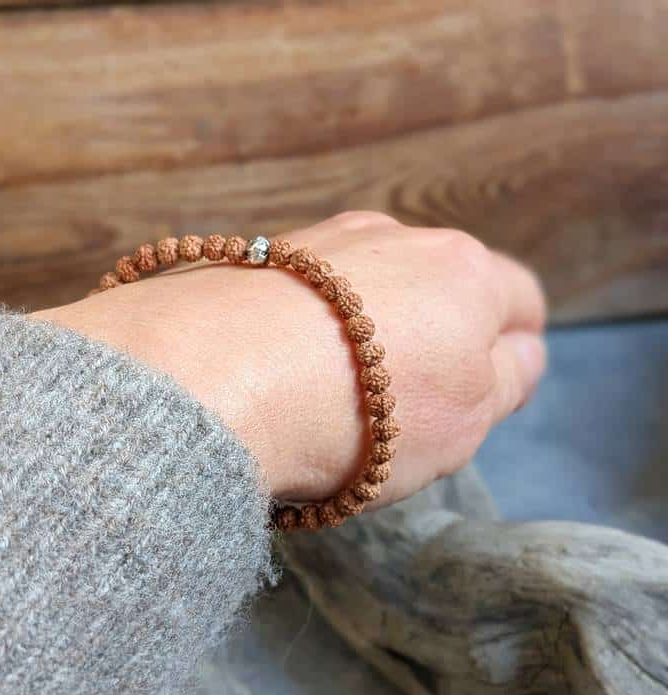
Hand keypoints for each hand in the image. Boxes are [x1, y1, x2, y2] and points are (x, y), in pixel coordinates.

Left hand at [33, 212, 546, 507]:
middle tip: (401, 406)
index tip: (479, 395)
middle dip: (433, 340)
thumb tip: (518, 350)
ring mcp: (320, 240)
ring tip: (330, 391)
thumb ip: (506, 380)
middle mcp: (394, 237)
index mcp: (463, 270)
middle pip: (438, 287)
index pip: (518, 301)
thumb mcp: (465, 420)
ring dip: (366, 330)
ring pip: (369, 288)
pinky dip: (308, 325)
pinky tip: (281, 367)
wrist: (214, 379)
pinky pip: (306, 293)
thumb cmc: (359, 411)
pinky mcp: (257, 256)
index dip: (509, 352)